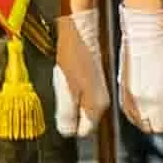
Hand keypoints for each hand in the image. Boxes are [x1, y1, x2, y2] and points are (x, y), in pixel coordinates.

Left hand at [53, 9, 99, 137]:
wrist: (81, 30)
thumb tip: (66, 131)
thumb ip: (66, 112)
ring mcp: (101, 89)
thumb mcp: (65, 88)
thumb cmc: (73, 54)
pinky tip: (67, 79)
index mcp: (96, 105)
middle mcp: (102, 100)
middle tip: (60, 99)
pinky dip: (74, 92)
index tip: (61, 119)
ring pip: (84, 107)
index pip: (84, 132)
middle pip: (84, 120)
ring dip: (72, 103)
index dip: (70, 127)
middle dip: (70, 115)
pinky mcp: (97, 80)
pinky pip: (84, 95)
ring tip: (63, 86)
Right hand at [119, 4, 162, 135]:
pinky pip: (128, 109)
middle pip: (150, 127)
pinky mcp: (121, 85)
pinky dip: (138, 113)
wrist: (145, 28)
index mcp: (154, 99)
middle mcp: (137, 101)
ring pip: (137, 120)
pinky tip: (148, 107)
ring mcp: (126, 93)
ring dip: (150, 121)